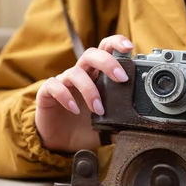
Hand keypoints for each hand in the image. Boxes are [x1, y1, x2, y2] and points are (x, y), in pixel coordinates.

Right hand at [35, 35, 133, 151]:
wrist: (57, 142)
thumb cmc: (82, 128)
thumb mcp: (105, 127)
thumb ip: (120, 124)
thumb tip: (138, 130)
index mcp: (95, 76)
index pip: (105, 50)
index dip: (116, 43)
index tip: (129, 48)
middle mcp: (80, 75)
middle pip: (91, 54)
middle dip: (107, 62)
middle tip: (121, 78)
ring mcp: (63, 82)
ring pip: (75, 72)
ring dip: (90, 89)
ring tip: (98, 109)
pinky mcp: (47, 92)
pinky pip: (54, 86)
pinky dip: (66, 96)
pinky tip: (74, 109)